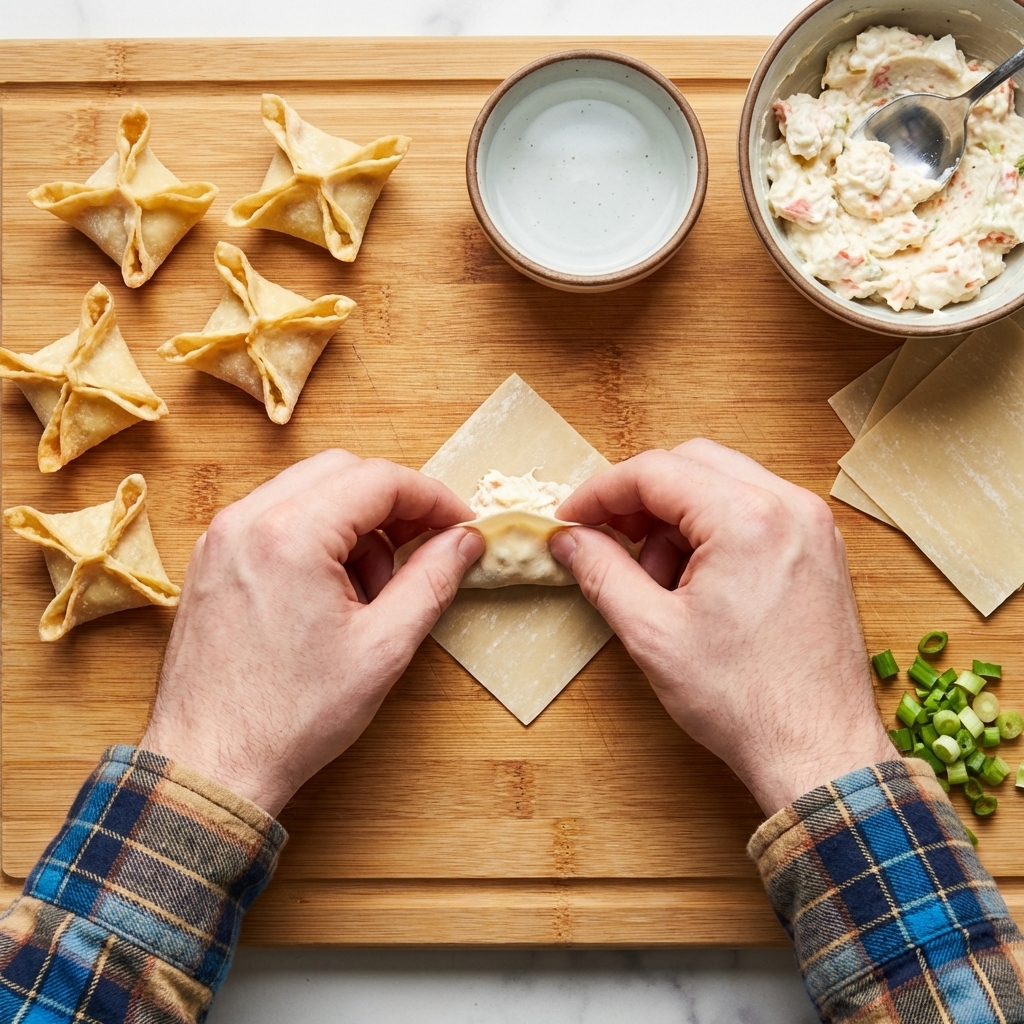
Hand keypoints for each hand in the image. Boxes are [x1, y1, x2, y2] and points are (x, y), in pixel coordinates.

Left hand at [140, 450, 483, 815]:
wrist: (209, 765)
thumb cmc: (291, 716)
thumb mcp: (383, 647)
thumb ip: (431, 579)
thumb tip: (465, 540)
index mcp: (290, 534)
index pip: (379, 480)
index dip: (431, 497)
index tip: (460, 524)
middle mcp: (247, 520)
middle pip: (341, 471)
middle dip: (393, 503)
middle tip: (426, 545)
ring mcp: (221, 538)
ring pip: (307, 491)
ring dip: (355, 522)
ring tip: (373, 589)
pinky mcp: (211, 560)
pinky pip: (275, 519)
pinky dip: (317, 536)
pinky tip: (335, 592)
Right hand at [550, 440, 893, 815]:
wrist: (820, 752)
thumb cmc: (745, 701)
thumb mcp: (652, 634)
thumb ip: (601, 572)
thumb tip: (569, 538)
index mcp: (748, 518)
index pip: (655, 471)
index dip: (600, 491)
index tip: (571, 518)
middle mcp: (789, 505)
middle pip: (691, 463)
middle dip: (640, 498)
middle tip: (608, 540)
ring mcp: (812, 524)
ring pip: (723, 483)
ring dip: (677, 517)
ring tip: (660, 583)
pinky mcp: (820, 547)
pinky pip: (754, 510)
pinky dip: (714, 530)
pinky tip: (695, 583)